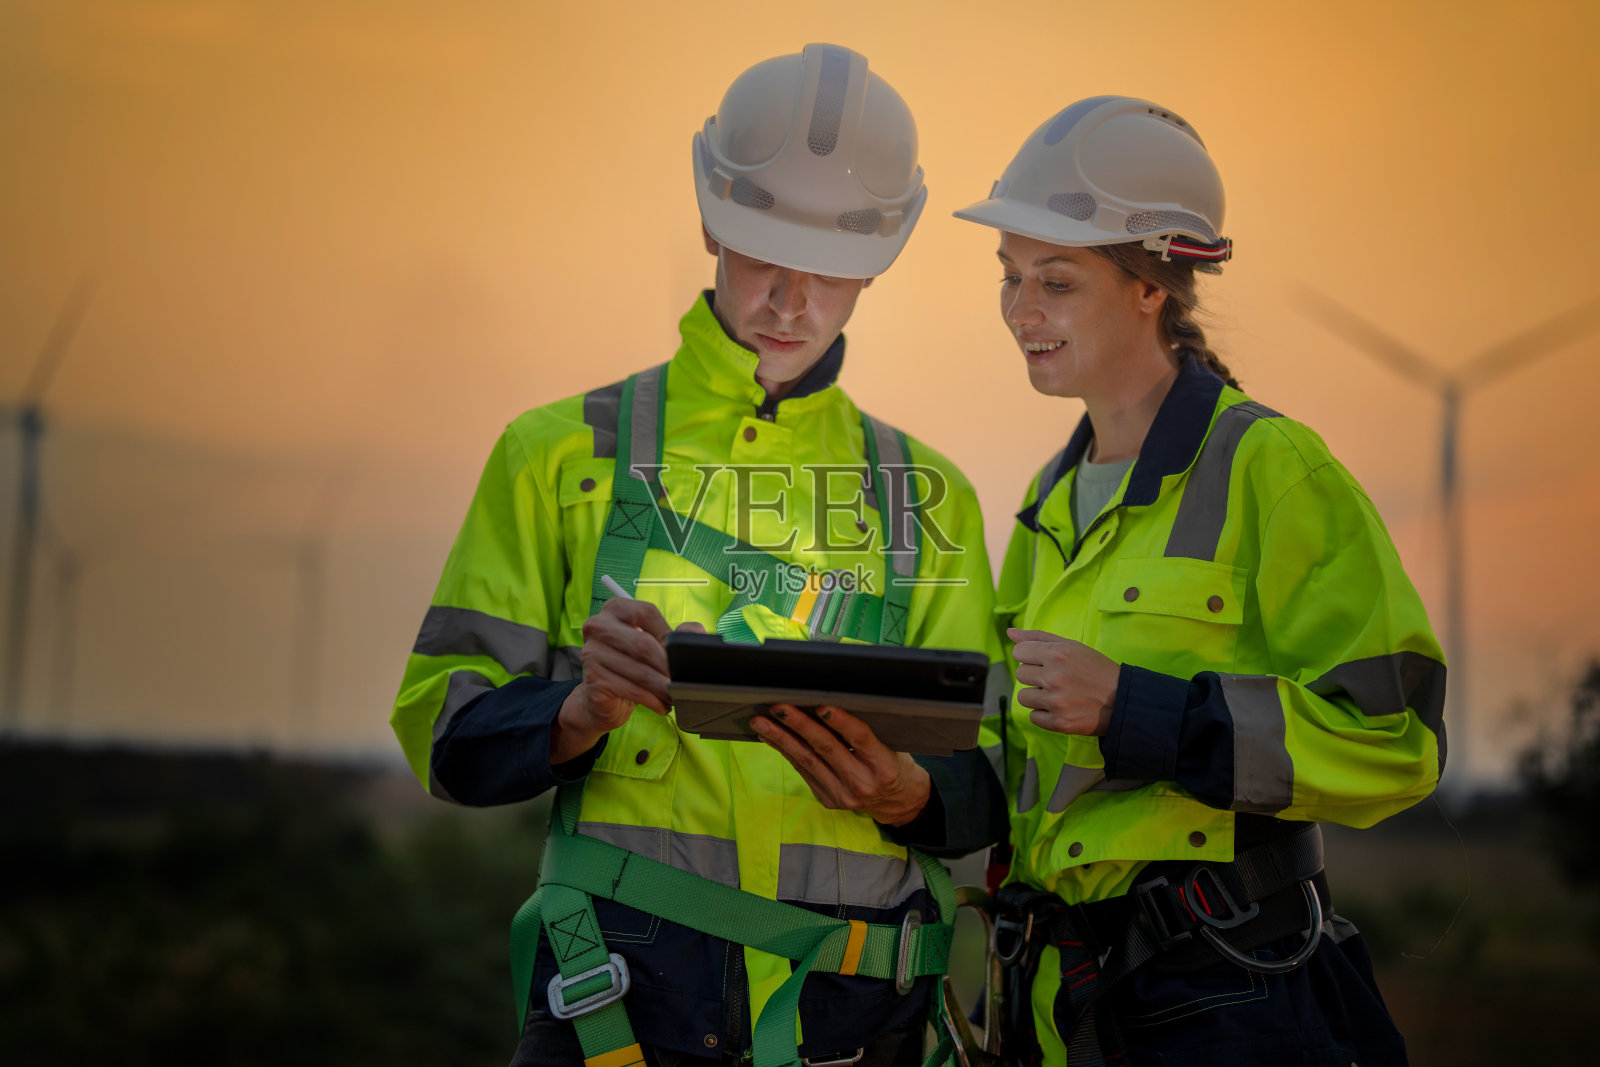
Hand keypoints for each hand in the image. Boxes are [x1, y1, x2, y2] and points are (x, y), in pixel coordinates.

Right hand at [549, 600, 702, 763]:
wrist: (602, 697)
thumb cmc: (632, 664)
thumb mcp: (654, 644)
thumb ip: (677, 635)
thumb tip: (695, 632)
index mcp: (615, 609)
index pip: (646, 614)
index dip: (668, 635)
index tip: (680, 654)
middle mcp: (598, 626)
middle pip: (643, 644)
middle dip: (668, 666)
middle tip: (682, 679)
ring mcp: (592, 652)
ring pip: (640, 671)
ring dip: (664, 687)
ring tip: (675, 695)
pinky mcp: (594, 679)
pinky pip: (633, 690)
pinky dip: (653, 700)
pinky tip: (661, 705)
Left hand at [750, 704, 930, 825]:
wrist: (896, 801)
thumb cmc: (892, 763)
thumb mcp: (891, 745)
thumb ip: (866, 730)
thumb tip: (827, 702)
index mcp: (883, 766)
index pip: (860, 738)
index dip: (840, 721)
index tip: (821, 706)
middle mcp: (862, 783)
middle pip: (825, 748)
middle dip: (798, 725)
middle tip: (778, 707)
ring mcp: (842, 794)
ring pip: (807, 760)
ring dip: (781, 738)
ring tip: (761, 721)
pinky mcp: (828, 799)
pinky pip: (803, 770)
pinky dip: (785, 751)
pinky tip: (770, 736)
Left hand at [1007, 628, 1119, 736]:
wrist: (1123, 701)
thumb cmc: (1096, 670)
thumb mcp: (1072, 646)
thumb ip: (1039, 637)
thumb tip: (1010, 632)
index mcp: (1058, 654)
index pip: (1019, 652)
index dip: (1031, 656)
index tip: (1045, 662)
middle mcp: (1054, 677)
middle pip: (1021, 674)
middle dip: (1035, 676)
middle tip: (1056, 679)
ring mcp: (1056, 701)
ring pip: (1023, 697)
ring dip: (1037, 697)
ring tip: (1059, 694)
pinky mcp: (1059, 722)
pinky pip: (1033, 717)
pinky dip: (1045, 714)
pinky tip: (1062, 709)